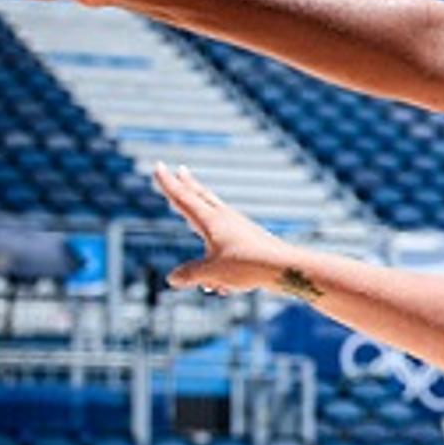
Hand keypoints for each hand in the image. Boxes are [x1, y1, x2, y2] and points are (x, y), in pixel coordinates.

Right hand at [151, 163, 289, 295]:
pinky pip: (226, 236)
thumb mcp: (212, 273)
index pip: (183, 198)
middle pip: (202, 197)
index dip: (168, 183)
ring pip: (216, 211)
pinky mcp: (250, 239)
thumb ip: (190, 274)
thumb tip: (173, 279)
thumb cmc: (248, 266)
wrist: (285, 267)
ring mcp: (239, 227)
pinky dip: (217, 234)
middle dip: (188, 184)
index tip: (158, 165)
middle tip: (180, 170)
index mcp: (212, 221)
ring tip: (197, 193)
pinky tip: (220, 246)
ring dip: (203, 202)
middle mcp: (226, 219)